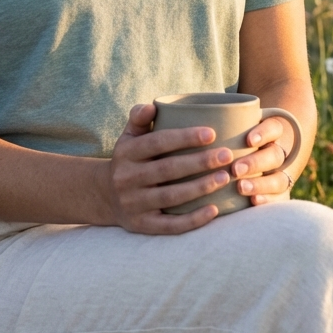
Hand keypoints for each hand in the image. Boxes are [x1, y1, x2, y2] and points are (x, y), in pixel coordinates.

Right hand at [105, 103, 233, 233]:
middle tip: (226, 155)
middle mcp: (126, 178)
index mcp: (126, 152)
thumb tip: (152, 106)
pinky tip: (214, 210)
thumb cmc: (130, 159)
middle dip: (200, 162)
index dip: (184, 138)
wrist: (106, 196)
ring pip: (171, 197)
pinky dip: (193, 220)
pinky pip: (170, 225)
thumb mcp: (128, 136)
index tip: (212, 133)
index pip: (157, 142)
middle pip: (167, 169)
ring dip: (201, 187)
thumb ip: (140, 117)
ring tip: (225, 177)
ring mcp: (133, 204)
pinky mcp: (141, 225)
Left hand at [231, 115, 294, 205]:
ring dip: (261, 184)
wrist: (257, 157)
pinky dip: (268, 200)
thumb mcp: (234, 127)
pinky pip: (279, 198)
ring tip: (241, 188)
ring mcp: (280, 174)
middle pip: (274, 155)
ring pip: (278, 179)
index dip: (263, 133)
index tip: (249, 140)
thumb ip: (224, 125)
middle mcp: (278, 153)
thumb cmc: (235, 138)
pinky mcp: (278, 193)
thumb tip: (190, 108)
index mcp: (271, 133)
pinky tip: (254, 202)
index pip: (273, 128)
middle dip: (256, 163)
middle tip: (236, 169)